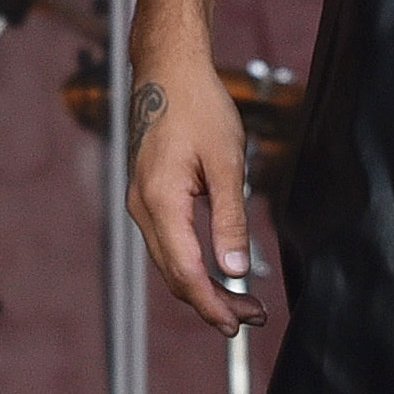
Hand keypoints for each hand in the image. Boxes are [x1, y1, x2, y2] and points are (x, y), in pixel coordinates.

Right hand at [125, 51, 267, 336]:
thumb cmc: (198, 106)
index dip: (212, 305)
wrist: (167, 69)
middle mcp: (142, 208)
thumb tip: (236, 270)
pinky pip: (167, 242)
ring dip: (203, 285)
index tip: (239, 324)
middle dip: (212, 303)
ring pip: (170, 262)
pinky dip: (192, 263)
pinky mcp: (148, 195)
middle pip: (175, 274)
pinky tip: (216, 268)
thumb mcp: (226, 162)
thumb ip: (230, 218)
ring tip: (241, 301)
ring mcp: (141, 202)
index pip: (186, 272)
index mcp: (160, 202)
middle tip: (252, 318)